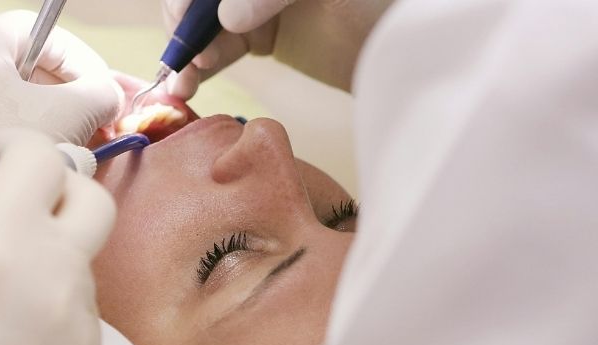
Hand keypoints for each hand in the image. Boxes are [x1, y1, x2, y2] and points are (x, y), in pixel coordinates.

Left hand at [0, 11, 121, 180]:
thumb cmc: (3, 164)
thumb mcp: (70, 117)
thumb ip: (99, 93)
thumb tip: (109, 95)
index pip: (37, 29)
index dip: (79, 57)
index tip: (101, 88)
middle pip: (13, 64)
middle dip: (59, 92)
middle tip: (91, 120)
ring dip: (33, 117)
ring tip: (64, 148)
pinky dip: (2, 137)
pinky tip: (27, 167)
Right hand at [0, 129, 115, 344]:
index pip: (37, 157)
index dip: (13, 146)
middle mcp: (52, 274)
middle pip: (87, 194)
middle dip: (52, 184)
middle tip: (8, 201)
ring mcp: (79, 317)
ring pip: (83, 250)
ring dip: (50, 242)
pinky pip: (81, 301)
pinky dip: (53, 292)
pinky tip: (9, 322)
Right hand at [162, 0, 394, 96]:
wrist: (414, 52)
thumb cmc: (387, 8)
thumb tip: (229, 17)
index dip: (192, 0)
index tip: (187, 20)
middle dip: (188, 23)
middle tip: (190, 56)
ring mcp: (259, 2)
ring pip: (206, 21)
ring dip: (188, 49)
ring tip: (184, 82)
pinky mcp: (263, 34)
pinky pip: (221, 45)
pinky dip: (200, 65)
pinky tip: (187, 84)